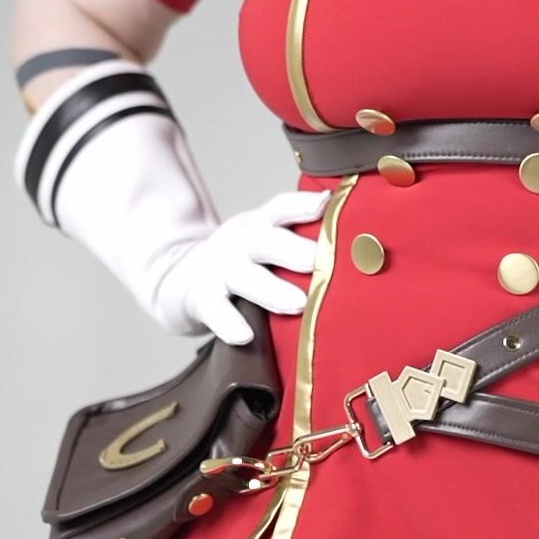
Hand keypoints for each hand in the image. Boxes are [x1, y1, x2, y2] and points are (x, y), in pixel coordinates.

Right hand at [152, 189, 329, 343]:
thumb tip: (360, 250)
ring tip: (298, 303)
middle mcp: (241, 243)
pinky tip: (245, 336)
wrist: (179, 278)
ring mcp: (220, 270)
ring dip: (272, 290)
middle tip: (321, 262)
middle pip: (268, 242)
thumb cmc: (241, 263)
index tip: (326, 203)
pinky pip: (216, 311)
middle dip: (295, 251)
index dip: (302, 204)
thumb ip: (300, 242)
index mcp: (260, 226)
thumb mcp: (264, 242)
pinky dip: (229, 323)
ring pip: (246, 278)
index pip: (282, 209)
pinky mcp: (202, 299)